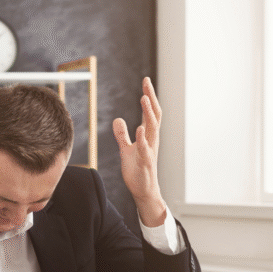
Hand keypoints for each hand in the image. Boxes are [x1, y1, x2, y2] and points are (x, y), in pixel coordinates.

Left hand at [112, 77, 166, 226]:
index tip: (145, 80)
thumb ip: (122, 134)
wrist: (143, 191)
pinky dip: (142, 138)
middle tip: (147, 82)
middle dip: (151, 98)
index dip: (148, 96)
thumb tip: (117, 119)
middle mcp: (151, 140)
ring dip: (148, 113)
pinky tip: (139, 129)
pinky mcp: (145, 162)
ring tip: (144, 98)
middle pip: (154, 115)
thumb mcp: (126, 149)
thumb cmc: (137, 170)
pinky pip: (145, 148)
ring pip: (152, 128)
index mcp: (148, 136)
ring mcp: (150, 150)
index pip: (150, 112)